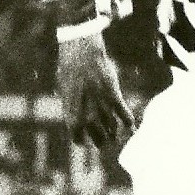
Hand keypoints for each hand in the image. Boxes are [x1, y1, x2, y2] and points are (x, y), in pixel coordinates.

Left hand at [55, 34, 133, 159]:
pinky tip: (131, 127)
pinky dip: (128, 121)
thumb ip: (68, 101)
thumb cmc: (70, 64)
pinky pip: (123, 112)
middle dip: (99, 141)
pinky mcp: (112, 93)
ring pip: (110, 125)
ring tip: (115, 138)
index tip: (82, 142)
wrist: (81, 48)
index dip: (78, 139)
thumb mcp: (63, 84)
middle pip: (94, 131)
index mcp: (70, 105)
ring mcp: (99, 100)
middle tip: (103, 145)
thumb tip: (71, 114)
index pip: (74, 130)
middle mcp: (84, 106)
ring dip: (113, 134)